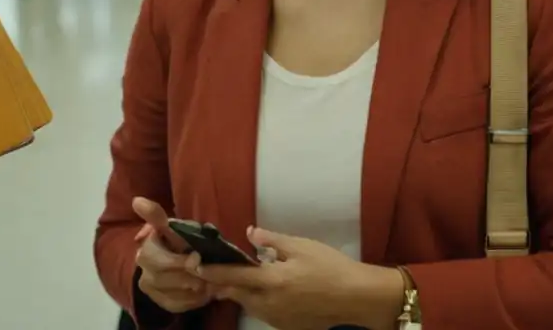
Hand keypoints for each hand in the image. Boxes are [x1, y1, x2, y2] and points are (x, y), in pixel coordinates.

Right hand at [132, 197, 212, 314]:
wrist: (175, 258)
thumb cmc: (176, 239)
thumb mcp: (170, 225)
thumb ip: (156, 215)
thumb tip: (136, 201)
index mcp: (146, 249)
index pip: (160, 260)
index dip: (179, 261)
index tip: (197, 257)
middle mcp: (144, 271)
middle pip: (169, 279)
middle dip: (191, 275)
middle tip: (208, 270)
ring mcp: (150, 288)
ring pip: (176, 293)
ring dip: (196, 287)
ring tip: (210, 279)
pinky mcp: (160, 302)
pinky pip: (179, 305)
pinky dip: (195, 299)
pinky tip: (204, 290)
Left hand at [198, 228, 404, 329]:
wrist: (357, 298)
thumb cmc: (331, 267)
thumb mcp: (302, 246)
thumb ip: (273, 241)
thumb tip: (250, 233)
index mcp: (272, 281)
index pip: (234, 275)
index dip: (212, 270)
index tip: (195, 264)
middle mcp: (270, 304)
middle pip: (237, 294)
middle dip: (223, 283)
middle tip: (212, 271)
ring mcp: (278, 319)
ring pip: (249, 305)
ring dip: (240, 293)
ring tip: (236, 280)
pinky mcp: (287, 327)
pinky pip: (264, 313)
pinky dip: (257, 302)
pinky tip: (264, 292)